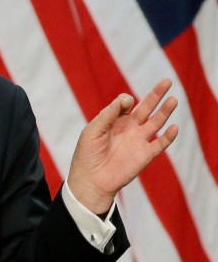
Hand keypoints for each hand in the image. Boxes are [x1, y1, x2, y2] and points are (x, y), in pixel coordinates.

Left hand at [67, 78, 178, 214]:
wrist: (90, 180)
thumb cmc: (87, 154)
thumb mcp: (92, 130)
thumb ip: (108, 114)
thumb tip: (127, 98)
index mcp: (114, 121)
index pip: (126, 104)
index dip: (126, 100)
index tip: (126, 102)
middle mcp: (129, 129)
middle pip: (146, 108)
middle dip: (156, 95)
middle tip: (167, 81)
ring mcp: (138, 141)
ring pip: (156, 123)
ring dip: (165, 111)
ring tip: (173, 99)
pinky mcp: (145, 155)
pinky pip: (160, 144)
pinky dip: (168, 137)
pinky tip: (174, 127)